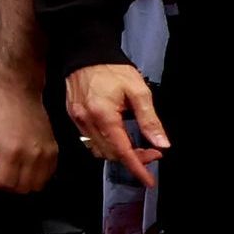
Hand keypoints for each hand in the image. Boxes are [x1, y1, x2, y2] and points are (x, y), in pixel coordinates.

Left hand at [0, 80, 56, 194]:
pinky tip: (25, 164)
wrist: (17, 88)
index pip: (6, 183)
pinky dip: (37, 175)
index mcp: (11, 151)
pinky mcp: (54, 148)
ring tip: (11, 167)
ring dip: (23, 182)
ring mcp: (47, 152)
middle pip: (23, 187)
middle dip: (7, 184)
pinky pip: (49, 173)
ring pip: (38, 184)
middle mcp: (32, 155)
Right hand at [64, 62, 166, 179]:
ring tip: (136, 146)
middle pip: (111, 154)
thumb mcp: (139, 91)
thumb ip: (150, 120)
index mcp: (104, 115)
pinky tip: (117, 137)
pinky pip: (89, 140)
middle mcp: (87, 121)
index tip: (149, 181)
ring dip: (118, 154)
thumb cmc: (113, 69)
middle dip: (133, 159)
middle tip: (152, 151)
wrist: (85, 52)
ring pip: (98, 150)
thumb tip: (162, 144)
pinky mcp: (72, 116)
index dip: (137, 168)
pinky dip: (106, 145)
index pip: (122, 151)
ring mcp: (77, 120)